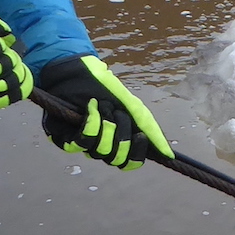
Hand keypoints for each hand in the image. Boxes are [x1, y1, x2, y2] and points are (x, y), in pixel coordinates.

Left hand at [38, 55, 172, 169]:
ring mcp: (83, 145)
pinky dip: (92, 121)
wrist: (79, 72)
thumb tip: (168, 155)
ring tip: (102, 105)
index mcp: (118, 142)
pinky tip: (91, 107)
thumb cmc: (106, 89)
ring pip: (101, 151)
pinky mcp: (66, 139)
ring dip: (106, 123)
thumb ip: (150, 129)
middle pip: (117, 158)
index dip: (136, 154)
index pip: (130, 162)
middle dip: (121, 131)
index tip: (139, 135)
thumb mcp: (133, 107)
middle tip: (117, 111)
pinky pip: (83, 142)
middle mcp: (101, 146)